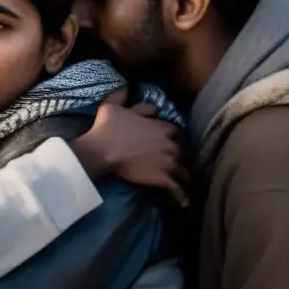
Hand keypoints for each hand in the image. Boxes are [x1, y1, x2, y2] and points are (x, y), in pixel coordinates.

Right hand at [71, 101, 189, 206]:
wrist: (102, 151)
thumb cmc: (106, 128)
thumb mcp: (112, 106)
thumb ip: (122, 96)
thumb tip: (126, 86)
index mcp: (159, 127)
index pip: (173, 129)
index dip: (172, 134)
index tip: (171, 139)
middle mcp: (167, 143)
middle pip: (181, 149)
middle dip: (180, 155)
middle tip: (178, 161)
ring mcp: (166, 162)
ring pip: (182, 169)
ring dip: (184, 175)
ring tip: (186, 182)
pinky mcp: (161, 178)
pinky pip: (176, 189)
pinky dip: (181, 196)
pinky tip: (184, 202)